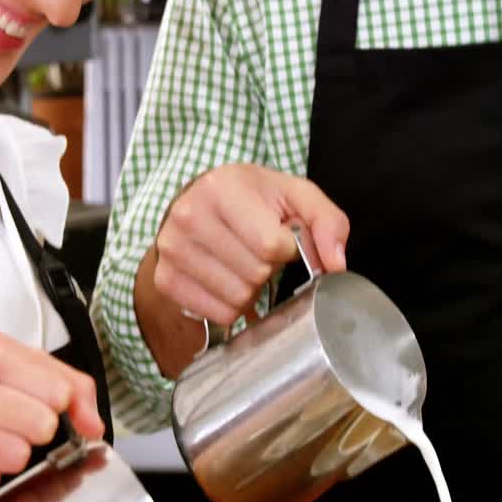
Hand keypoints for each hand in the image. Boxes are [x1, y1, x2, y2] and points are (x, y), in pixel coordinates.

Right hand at [0, 328, 103, 499]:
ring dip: (9, 457)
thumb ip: (66, 382)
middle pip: (41, 426)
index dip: (59, 405)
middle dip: (34, 431)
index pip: (58, 390)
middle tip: (11, 424)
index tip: (44, 405)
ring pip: (16, 458)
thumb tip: (93, 424)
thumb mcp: (10, 364)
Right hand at [153, 163, 349, 325]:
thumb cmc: (253, 199)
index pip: (270, 245)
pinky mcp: (165, 278)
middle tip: (257, 252)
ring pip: (236, 299)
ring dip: (250, 290)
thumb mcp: (296, 196)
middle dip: (267, 270)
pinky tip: (226, 280)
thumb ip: (327, 222)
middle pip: (254, 274)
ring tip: (241, 264)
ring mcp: (170, 249)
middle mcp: (187, 216)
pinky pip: (217, 313)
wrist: (202, 201)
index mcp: (220, 188)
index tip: (278, 236)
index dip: (286, 249)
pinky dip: (231, 306)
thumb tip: (336, 264)